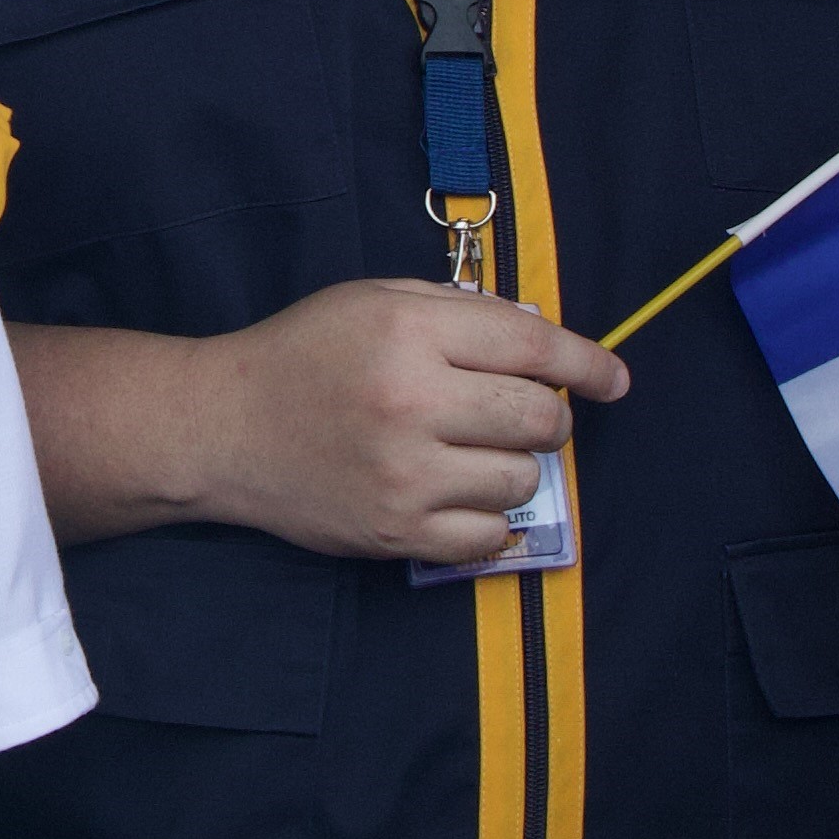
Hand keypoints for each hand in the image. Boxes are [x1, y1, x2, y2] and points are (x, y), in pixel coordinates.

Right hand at [192, 279, 629, 565]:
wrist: (224, 428)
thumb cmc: (304, 354)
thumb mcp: (374, 301)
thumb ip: (461, 311)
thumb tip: (546, 340)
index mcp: (409, 333)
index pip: (533, 346)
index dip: (587, 363)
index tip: (614, 380)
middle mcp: (411, 402)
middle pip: (539, 418)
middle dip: (546, 416)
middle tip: (517, 415)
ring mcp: (404, 474)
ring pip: (521, 480)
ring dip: (512, 467)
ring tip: (469, 453)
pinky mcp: (395, 531)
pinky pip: (488, 536)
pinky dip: (487, 519)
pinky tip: (456, 495)